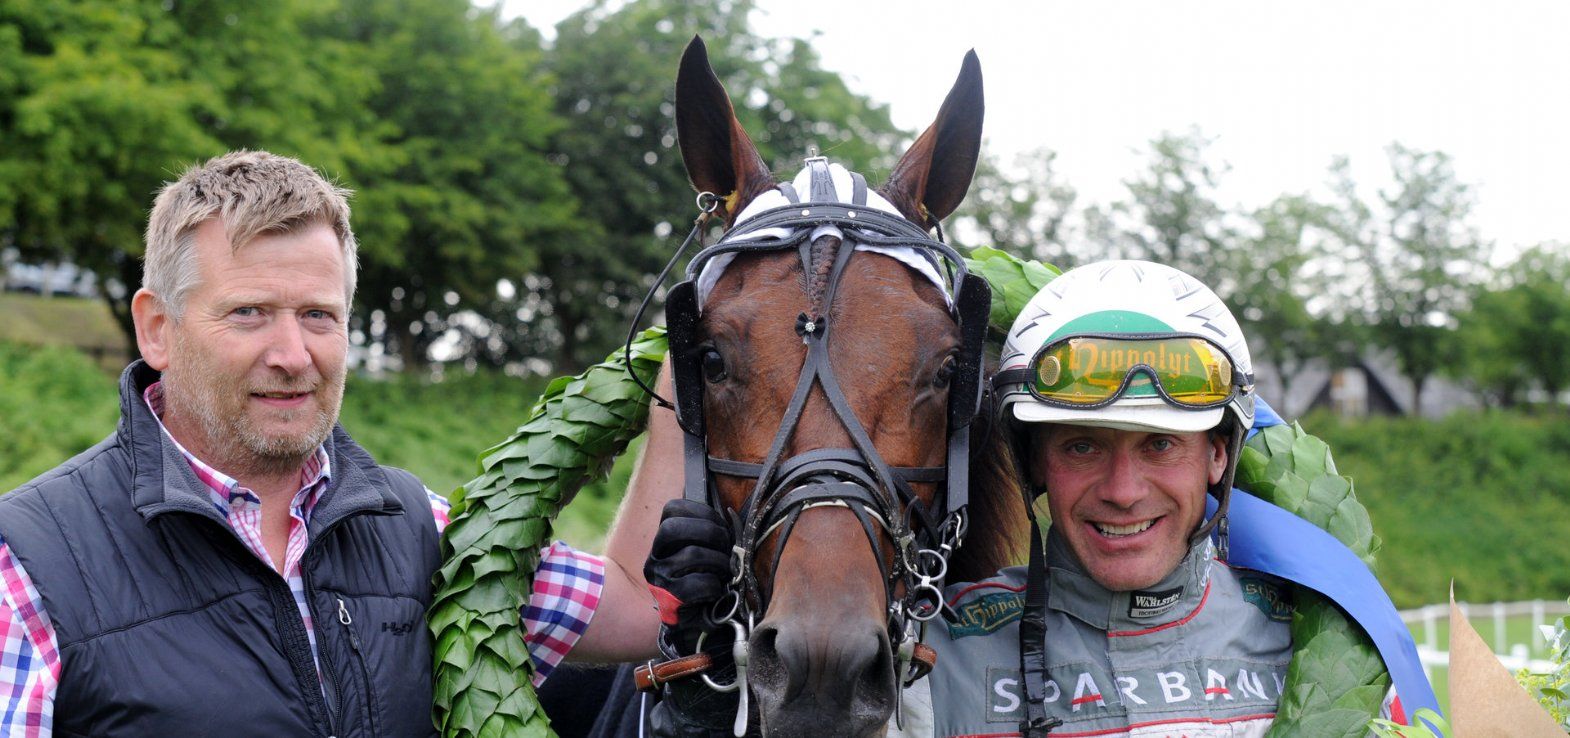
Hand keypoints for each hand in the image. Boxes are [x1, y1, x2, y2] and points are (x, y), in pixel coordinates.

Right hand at [644, 499, 733, 655]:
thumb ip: (708, 533)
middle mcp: (654, 557)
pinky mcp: (669, 601)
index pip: (671, 509)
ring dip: (718, 561)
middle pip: (672, 528)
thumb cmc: (700, 582)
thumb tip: (735, 518)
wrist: (688, 624)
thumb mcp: (699, 553)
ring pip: (690, 554)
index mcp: (662, 541)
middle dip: (709, 532)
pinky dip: (714, 585)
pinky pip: (696, 584)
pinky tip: (717, 590)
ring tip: (726, 571)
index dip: (702, 513)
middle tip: (727, 547)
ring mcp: (659, 579)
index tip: (720, 525)